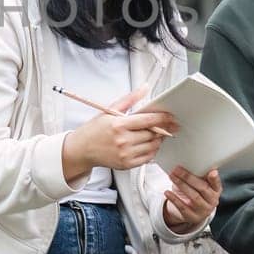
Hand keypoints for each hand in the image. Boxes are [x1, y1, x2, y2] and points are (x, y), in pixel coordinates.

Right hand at [61, 86, 176, 180]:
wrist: (82, 149)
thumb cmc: (95, 129)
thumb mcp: (109, 110)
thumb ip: (130, 99)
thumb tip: (145, 88)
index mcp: (119, 125)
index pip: (148, 121)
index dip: (163, 118)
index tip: (171, 116)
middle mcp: (123, 141)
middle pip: (153, 134)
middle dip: (162, 129)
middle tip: (167, 125)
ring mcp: (125, 154)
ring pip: (152, 146)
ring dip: (159, 139)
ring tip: (157, 134)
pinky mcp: (126, 165)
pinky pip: (148, 157)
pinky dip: (152, 150)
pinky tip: (149, 144)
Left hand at [162, 166, 219, 232]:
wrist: (192, 212)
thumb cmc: (196, 192)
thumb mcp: (200, 184)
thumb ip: (199, 175)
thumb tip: (190, 161)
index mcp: (216, 190)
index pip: (217, 184)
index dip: (215, 178)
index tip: (212, 172)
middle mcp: (212, 201)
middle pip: (202, 188)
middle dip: (189, 177)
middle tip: (177, 169)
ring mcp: (203, 210)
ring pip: (193, 196)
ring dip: (181, 185)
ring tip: (171, 176)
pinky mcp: (192, 216)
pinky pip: (182, 207)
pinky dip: (174, 199)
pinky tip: (167, 192)